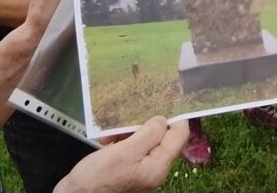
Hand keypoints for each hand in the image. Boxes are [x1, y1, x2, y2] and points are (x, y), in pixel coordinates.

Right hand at [56, 117, 188, 192]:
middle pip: (161, 137)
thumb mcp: (123, 152)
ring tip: (110, 134)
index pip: (179, 136)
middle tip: (126, 118)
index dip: (175, 116)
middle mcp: (154, 169)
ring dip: (127, 132)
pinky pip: (133, 148)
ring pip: (144, 141)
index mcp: (157, 166)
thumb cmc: (97, 177)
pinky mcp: (131, 169)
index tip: (165, 99)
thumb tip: (163, 120)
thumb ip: (147, 135)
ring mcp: (143, 170)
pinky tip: (108, 141)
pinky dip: (121, 141)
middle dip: (142, 124)